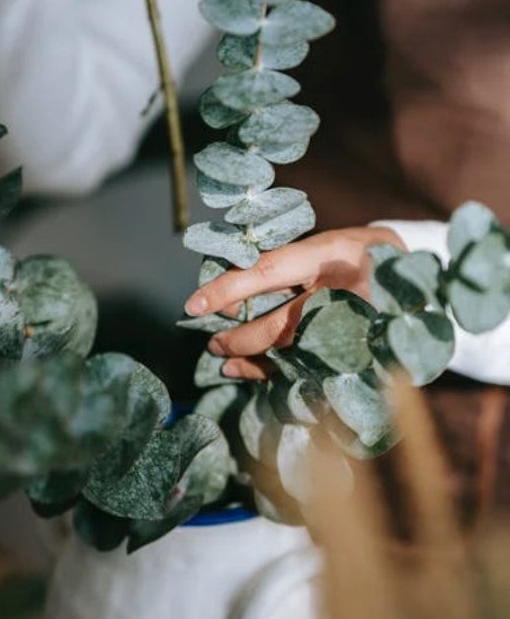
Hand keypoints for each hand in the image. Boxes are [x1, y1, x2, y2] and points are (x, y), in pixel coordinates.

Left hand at [184, 226, 405, 379]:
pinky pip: (311, 370)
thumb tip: (224, 295)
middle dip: (240, 337)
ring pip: (295, 352)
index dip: (229, 288)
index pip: (270, 269)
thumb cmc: (363, 256)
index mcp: (334, 252)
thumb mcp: (332, 246)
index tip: (193, 304)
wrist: (424, 279)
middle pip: (282, 324)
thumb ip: (288, 264)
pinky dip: (276, 372)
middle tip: (212, 341)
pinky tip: (249, 371)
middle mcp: (346, 291)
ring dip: (253, 359)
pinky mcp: (364, 355)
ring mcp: (358, 328)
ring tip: (224, 356)